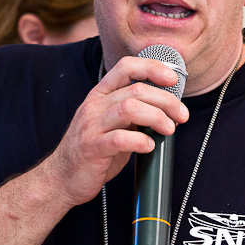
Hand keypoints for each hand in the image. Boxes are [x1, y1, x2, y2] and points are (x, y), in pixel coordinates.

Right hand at [43, 56, 189, 207]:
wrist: (62, 178)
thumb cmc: (93, 150)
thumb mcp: (111, 122)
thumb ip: (132, 111)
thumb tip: (167, 106)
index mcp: (100, 94)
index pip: (126, 67)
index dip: (152, 67)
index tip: (173, 79)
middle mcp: (95, 105)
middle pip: (136, 89)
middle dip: (166, 100)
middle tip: (181, 115)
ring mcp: (92, 126)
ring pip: (130, 108)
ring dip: (157, 117)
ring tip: (169, 129)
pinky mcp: (92, 148)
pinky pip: (120, 138)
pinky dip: (140, 140)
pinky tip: (149, 146)